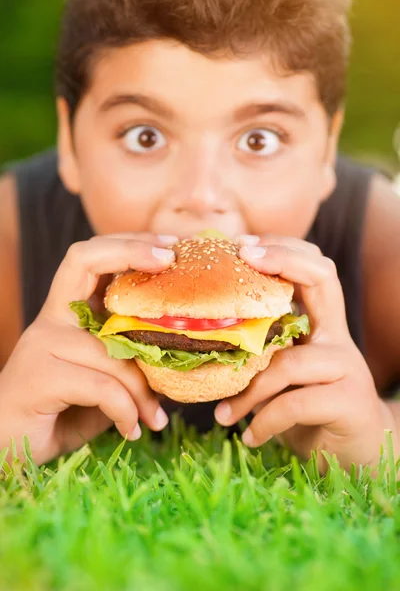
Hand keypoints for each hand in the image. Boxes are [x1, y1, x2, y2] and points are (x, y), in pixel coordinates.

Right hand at [0, 233, 177, 464]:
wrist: (6, 451)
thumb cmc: (61, 413)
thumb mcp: (101, 381)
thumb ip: (128, 360)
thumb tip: (180, 354)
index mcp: (65, 314)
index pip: (89, 258)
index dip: (128, 244)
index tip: (168, 247)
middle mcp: (51, 319)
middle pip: (85, 260)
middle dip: (132, 251)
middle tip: (172, 261)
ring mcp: (42, 344)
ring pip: (112, 348)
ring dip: (144, 389)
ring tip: (156, 418)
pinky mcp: (38, 376)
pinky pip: (103, 386)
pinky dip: (125, 411)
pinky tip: (130, 431)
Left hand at [215, 234, 397, 472]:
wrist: (359, 454)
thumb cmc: (311, 412)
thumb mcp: (286, 378)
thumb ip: (264, 355)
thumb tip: (206, 342)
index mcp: (322, 327)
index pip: (315, 270)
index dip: (284, 250)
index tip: (243, 245)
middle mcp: (337, 338)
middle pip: (322, 277)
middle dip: (281, 261)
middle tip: (240, 260)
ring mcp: (347, 367)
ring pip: (288, 361)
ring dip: (247, 390)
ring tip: (223, 416)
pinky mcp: (349, 402)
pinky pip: (293, 403)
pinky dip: (263, 421)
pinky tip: (250, 437)